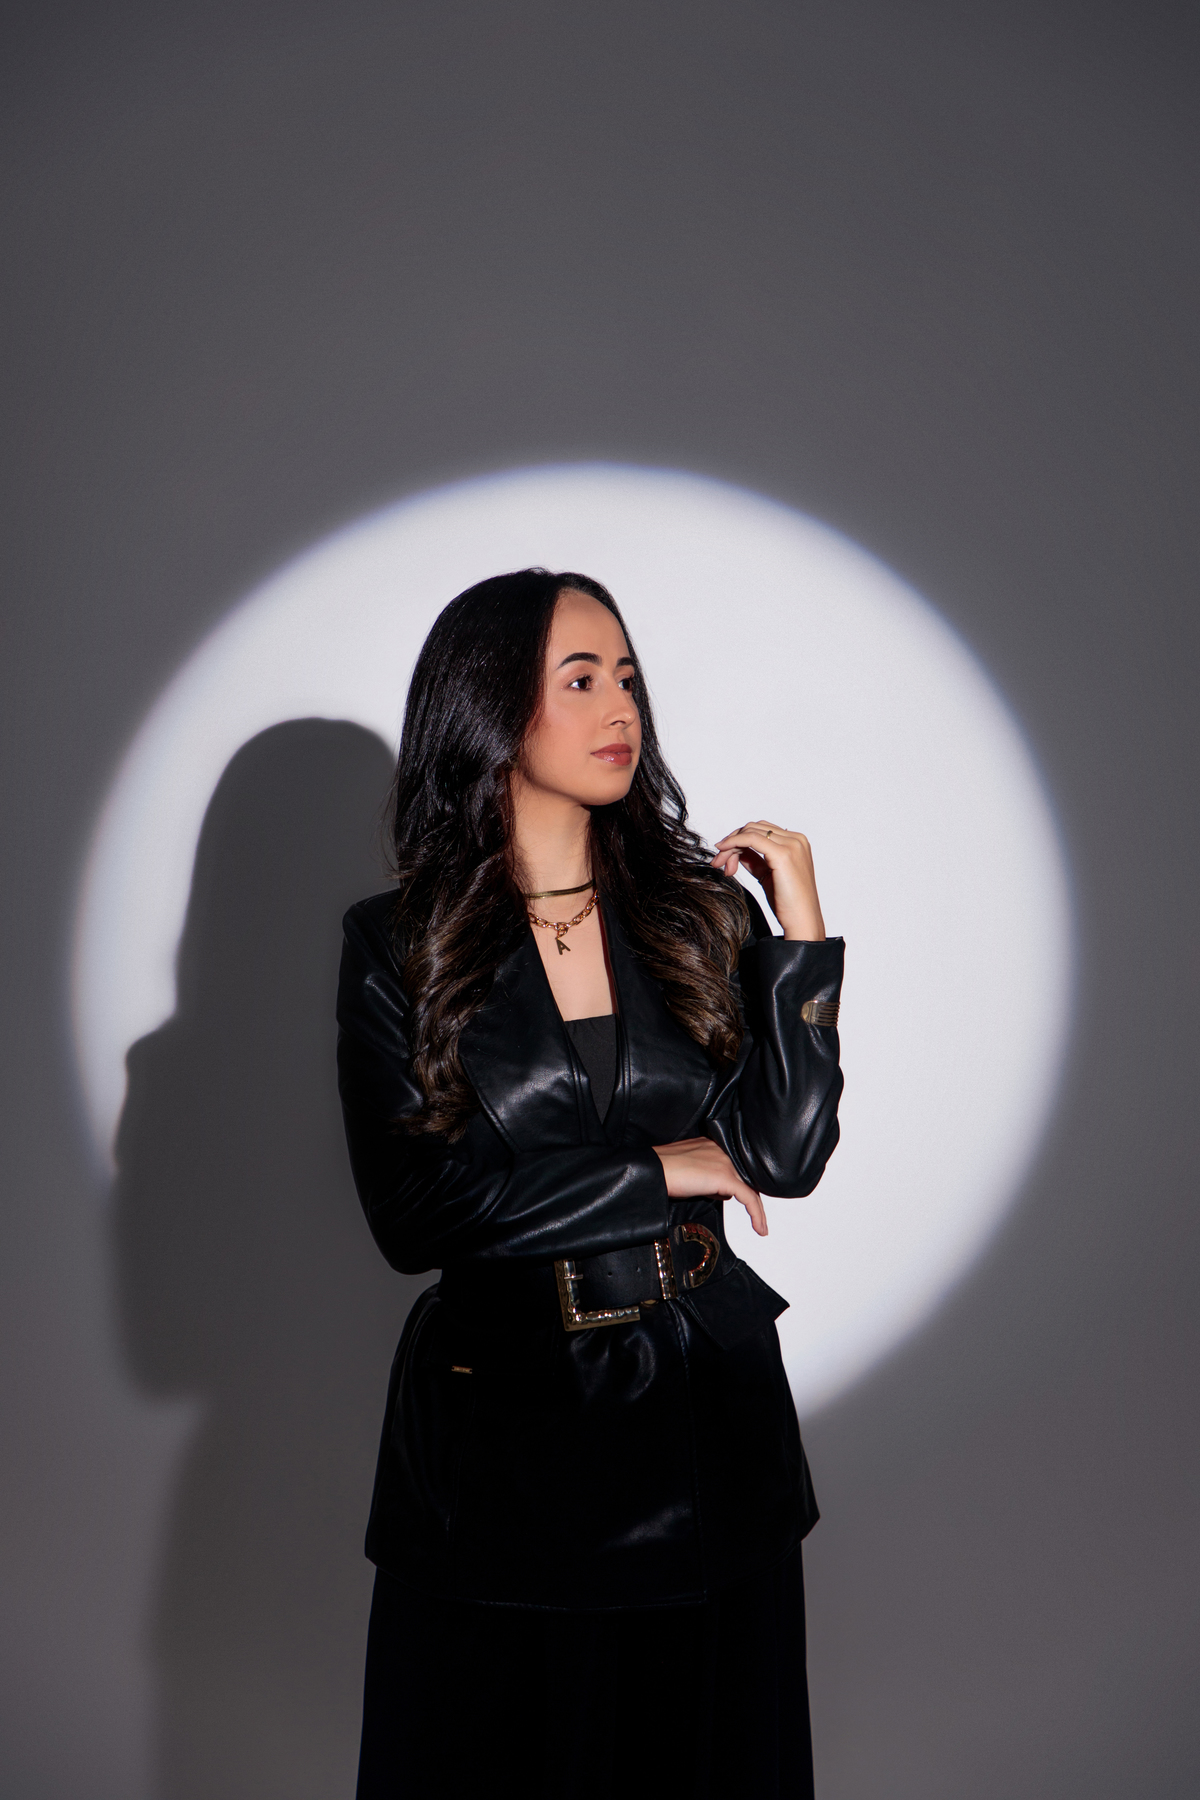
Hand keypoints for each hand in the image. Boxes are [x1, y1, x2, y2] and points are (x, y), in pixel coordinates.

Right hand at [653, 1137, 767, 1236]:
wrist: (653, 1171)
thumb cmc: (662, 1172)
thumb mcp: (688, 1169)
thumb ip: (705, 1175)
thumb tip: (718, 1192)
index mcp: (712, 1145)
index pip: (735, 1166)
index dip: (742, 1185)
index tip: (747, 1201)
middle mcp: (721, 1150)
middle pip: (746, 1177)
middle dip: (752, 1199)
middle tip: (757, 1217)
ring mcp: (724, 1162)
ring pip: (751, 1188)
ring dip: (757, 1210)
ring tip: (760, 1226)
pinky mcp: (724, 1177)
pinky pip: (749, 1198)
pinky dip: (756, 1214)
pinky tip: (759, 1228)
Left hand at [710, 820, 824, 940]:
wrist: (802, 921)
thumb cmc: (788, 903)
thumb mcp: (767, 875)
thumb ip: (755, 859)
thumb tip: (736, 850)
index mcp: (797, 842)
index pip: (761, 830)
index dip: (738, 841)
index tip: (725, 860)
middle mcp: (796, 839)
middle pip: (754, 828)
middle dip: (732, 843)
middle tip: (719, 863)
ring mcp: (791, 845)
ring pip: (750, 831)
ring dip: (730, 845)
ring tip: (721, 865)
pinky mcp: (782, 854)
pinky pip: (750, 839)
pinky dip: (733, 843)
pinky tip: (723, 852)